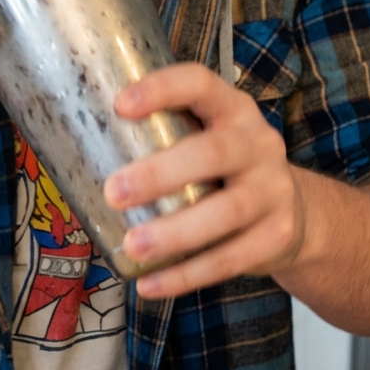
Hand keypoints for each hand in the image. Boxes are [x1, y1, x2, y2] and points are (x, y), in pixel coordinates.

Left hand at [103, 63, 305, 299]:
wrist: (295, 213)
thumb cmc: (224, 170)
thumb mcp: (205, 138)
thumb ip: (161, 138)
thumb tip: (74, 150)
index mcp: (232, 109)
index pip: (201, 84)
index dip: (163, 89)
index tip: (120, 105)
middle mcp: (259, 144)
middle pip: (215, 153)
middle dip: (162, 173)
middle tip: (113, 192)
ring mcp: (273, 191)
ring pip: (227, 212)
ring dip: (176, 232)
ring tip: (133, 246)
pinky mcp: (276, 236)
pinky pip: (231, 259)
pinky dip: (187, 275)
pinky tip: (150, 285)